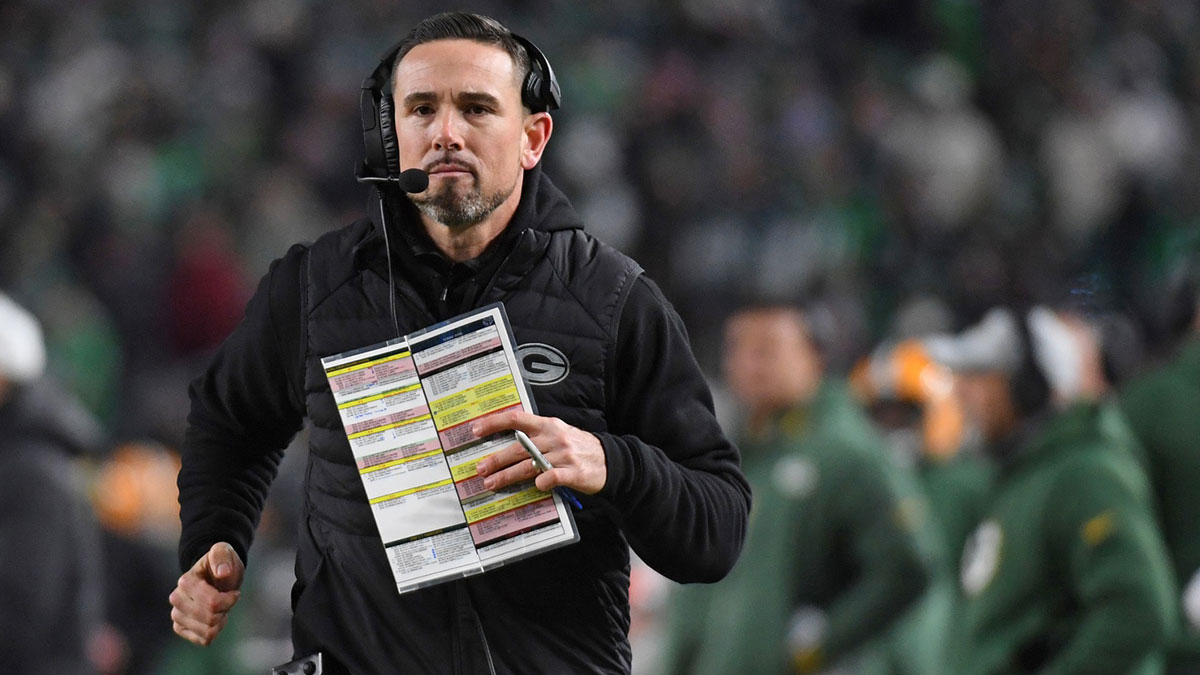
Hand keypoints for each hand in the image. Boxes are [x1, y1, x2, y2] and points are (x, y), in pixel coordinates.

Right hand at [169, 542, 244, 645]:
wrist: (215, 575)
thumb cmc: (221, 564)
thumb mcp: (225, 552)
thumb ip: (222, 556)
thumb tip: (222, 572)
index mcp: (186, 581)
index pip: (212, 603)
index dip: (230, 599)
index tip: (235, 592)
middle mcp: (176, 599)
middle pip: (210, 618)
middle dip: (225, 610)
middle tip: (226, 599)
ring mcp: (176, 614)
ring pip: (207, 631)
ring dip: (220, 621)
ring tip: (220, 608)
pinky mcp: (180, 627)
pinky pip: (203, 640)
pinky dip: (214, 631)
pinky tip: (214, 618)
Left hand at [472, 410, 606, 494]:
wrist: (611, 461)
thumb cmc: (578, 448)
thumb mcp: (558, 433)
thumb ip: (536, 435)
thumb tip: (506, 442)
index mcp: (547, 425)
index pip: (516, 419)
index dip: (494, 423)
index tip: (475, 430)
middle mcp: (554, 437)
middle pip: (518, 448)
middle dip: (496, 460)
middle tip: (480, 469)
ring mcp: (564, 455)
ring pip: (529, 465)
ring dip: (508, 476)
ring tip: (492, 483)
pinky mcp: (574, 472)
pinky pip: (554, 476)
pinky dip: (543, 481)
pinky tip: (535, 486)